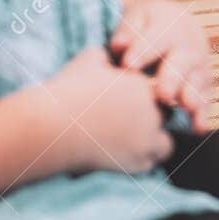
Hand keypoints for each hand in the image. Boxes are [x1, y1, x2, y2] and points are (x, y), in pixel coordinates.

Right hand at [42, 47, 172, 173]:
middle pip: (167, 114)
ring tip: (129, 140)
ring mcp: (148, 139)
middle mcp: (153, 111)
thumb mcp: (89, 59)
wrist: (51, 127)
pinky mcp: (137, 162)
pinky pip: (150, 162)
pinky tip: (121, 153)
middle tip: (129, 120)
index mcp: (145, 85)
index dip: (149, 94)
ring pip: (165, 142)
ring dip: (153, 140)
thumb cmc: (67, 91)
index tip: (133, 99)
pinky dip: (140, 159)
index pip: (163, 88)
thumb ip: (111, 57)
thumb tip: (116, 57)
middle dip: (154, 116)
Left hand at [109, 0, 212, 131]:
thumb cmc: (145, 25)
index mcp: (169, 23)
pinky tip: (199, 128)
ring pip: (198, 79)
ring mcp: (200, 63)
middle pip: (182, 60)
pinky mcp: (205, 82)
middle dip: (173, 77)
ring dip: (193, 94)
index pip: (156, 37)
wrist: (175, 24)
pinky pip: (206, 97)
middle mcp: (189, 43)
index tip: (128, 65)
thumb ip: (127, 31)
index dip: (143, 50)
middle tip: (163, 94)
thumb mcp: (135, 18)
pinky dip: (203, 113)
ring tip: (186, 107)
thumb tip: (119, 45)